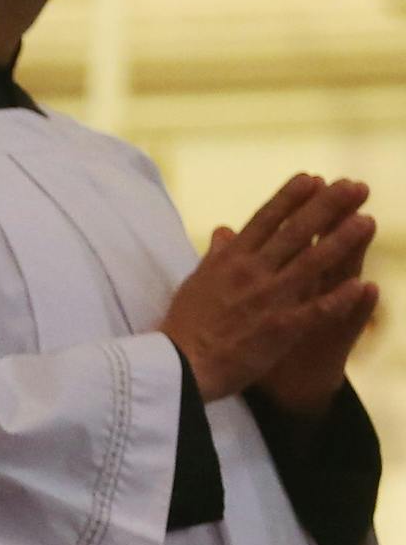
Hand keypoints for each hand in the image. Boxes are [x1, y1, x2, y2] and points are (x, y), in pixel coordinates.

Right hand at [158, 175, 373, 401]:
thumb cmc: (183, 326)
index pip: (264, 220)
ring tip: (367, 220)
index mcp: (229, 261)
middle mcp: (250, 273)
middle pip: (294, 232)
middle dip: (326, 206)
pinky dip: (338, 298)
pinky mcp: (278, 329)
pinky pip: (314, 311)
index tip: (312, 178)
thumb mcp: (196, 282)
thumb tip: (224, 230)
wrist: (177, 366)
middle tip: (353, 185)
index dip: (290, 198)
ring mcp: (266, 299)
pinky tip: (361, 285)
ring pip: (311, 264)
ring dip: (341, 242)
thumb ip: (216, 255)